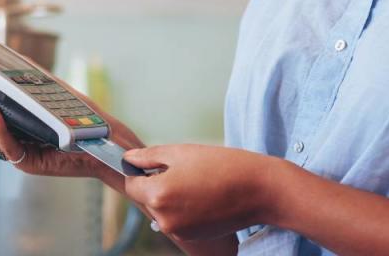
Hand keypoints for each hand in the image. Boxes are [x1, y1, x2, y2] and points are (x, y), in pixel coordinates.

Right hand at [0, 84, 143, 181]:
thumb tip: (15, 59)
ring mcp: (21, 153)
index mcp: (15, 125)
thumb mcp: (55, 93)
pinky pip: (11, 147)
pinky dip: (0, 130)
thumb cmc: (83, 119)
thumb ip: (34, 80)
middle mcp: (14, 140)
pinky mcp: (31, 163)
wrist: (107, 140)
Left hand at [123, 144, 285, 240]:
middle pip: (146, 199)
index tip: (152, 164)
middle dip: (156, 184)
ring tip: (196, 182)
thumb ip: (148, 156)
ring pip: (161, 210)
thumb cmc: (221, 166)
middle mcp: (164, 218)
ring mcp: (178, 231)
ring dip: (170, 197)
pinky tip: (203, 195)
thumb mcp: (180, 152)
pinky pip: (177, 220)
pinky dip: (183, 208)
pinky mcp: (192, 236)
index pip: (131, 184)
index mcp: (157, 194)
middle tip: (181, 170)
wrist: (260, 190)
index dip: (138, 171)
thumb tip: (129, 158)